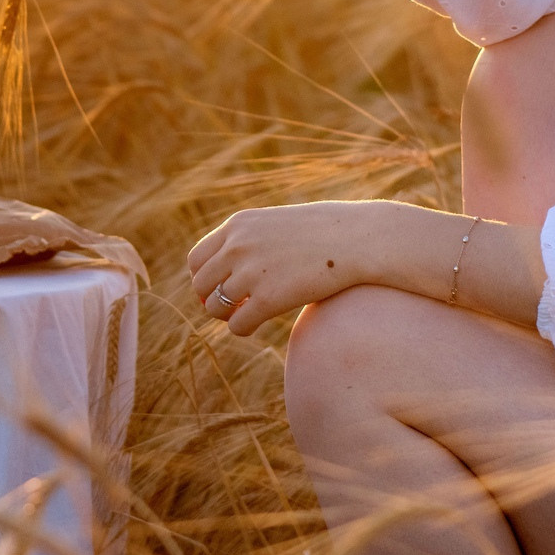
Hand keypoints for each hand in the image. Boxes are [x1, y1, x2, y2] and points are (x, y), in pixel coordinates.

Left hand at [185, 200, 388, 335]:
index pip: (196, 259)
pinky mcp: (267, 299)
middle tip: (234, 307)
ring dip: (228, 316)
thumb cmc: (323, 232)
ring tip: (246, 315)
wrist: (357, 239)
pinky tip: (256, 325)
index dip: (205, 278)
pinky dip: (243, 329)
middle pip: (200, 286)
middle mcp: (237, 246)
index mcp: (238, 226)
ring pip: (215, 308)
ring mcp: (251, 272)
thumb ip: (250, 241)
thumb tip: (229, 271)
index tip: (221, 288)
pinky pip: (237, 325)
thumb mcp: (277, 225)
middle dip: (213, 300)